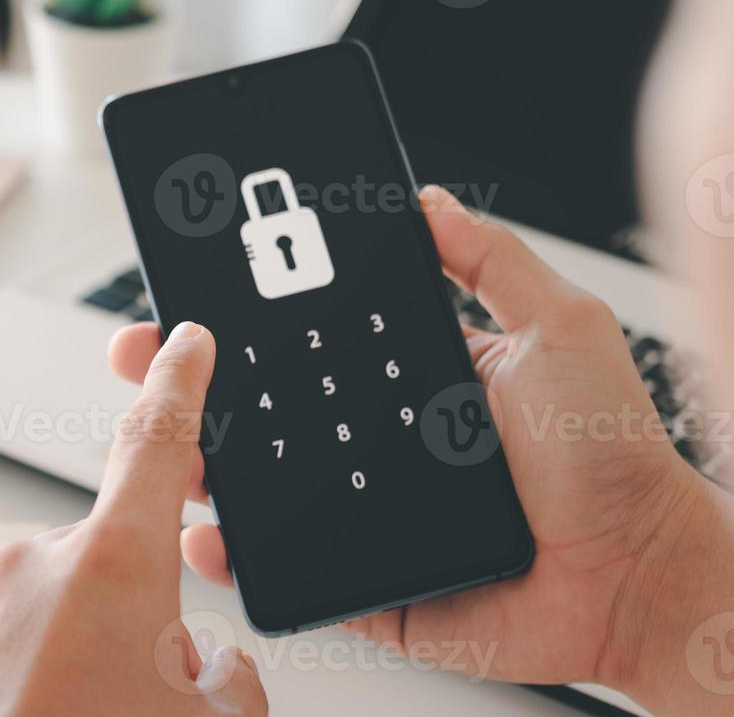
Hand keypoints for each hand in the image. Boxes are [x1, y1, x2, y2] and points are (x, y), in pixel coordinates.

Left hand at [0, 322, 267, 716]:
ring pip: (51, 621)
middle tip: (148, 691)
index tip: (188, 343)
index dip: (180, 386)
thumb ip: (229, 683)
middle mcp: (30, 574)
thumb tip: (212, 669)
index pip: (155, 443)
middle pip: (107, 563)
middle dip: (135, 616)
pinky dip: (27, 694)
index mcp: (110, 567)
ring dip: (77, 664)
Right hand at [108, 186, 733, 713]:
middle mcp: (376, 443)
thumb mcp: (558, 329)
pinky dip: (236, 556)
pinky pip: (287, 567)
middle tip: (142, 355)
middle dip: (191, 381)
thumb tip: (427, 200)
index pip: (307, 342)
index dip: (247, 318)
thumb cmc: (612, 459)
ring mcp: (364, 512)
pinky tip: (204, 531)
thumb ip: (493, 261)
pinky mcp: (366, 583)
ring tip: (162, 436)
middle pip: (264, 407)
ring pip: (259, 484)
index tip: (193, 291)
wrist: (642, 577)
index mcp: (408, 382)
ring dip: (198, 459)